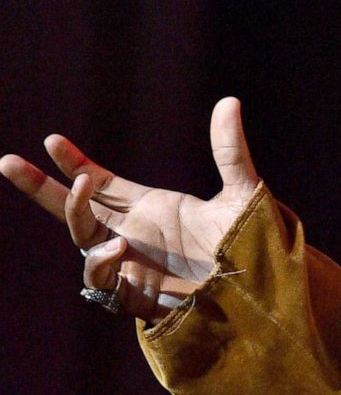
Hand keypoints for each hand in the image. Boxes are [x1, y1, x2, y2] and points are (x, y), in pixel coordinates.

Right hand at [0, 97, 260, 321]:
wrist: (261, 290)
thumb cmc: (250, 242)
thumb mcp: (242, 191)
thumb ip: (230, 150)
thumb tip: (229, 101)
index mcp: (150, 208)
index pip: (100, 183)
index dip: (74, 163)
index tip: (52, 140)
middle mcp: (132, 233)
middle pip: (74, 209)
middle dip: (40, 187)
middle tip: (8, 162)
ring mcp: (130, 264)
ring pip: (83, 240)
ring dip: (76, 213)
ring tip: (84, 184)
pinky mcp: (135, 295)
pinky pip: (101, 282)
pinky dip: (100, 263)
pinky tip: (115, 247)